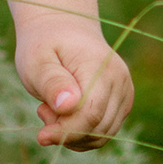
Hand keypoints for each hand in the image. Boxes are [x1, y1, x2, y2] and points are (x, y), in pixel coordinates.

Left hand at [14, 17, 133, 149]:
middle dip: (66, 132)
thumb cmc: (46, 44)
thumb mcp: (37, 60)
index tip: (41, 135)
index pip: (91, 114)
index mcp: (100, 67)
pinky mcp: (122, 103)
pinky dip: (82, 132)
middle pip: (98, 128)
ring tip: (51, 109)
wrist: (63, 28)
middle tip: (43, 110)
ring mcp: (125, 92)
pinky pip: (104, 132)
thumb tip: (68, 106)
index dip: (66, 131)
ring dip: (73, 133)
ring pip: (102, 135)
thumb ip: (52, 83)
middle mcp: (120, 80)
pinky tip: (64, 114)